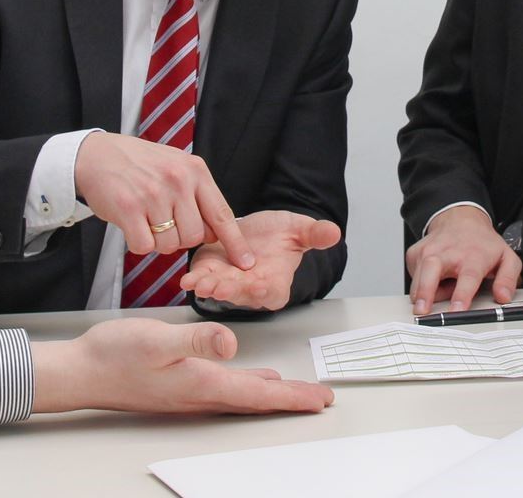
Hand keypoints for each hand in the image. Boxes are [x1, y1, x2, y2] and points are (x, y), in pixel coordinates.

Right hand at [30, 318, 333, 414]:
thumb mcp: (157, 339)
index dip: (293, 396)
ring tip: (295, 393)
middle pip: (256, 399)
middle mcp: (200, 393)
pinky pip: (224, 390)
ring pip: (241, 395)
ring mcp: (188, 392)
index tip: (321, 398)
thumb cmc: (114, 355)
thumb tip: (232, 344)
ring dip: (271, 395)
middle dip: (291, 400)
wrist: (81, 372)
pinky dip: (246, 387)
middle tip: (320, 399)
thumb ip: (196, 341)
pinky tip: (250, 379)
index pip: (258, 393)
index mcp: (202, 382)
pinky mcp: (178, 385)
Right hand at [75, 132, 253, 268]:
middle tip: (165, 223)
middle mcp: (177, 181)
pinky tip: (133, 225)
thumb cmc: (139, 164)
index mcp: (195, 171)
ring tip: (147, 220)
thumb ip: (198, 194)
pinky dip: (139, 243)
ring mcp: (153, 194)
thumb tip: (217, 231)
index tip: (245, 263)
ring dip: (158, 241)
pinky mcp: (128, 208)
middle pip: (194, 237)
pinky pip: (144, 246)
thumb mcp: (177, 166)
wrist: (97, 154)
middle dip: (181, 239)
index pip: (222, 214)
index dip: (235, 243)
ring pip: (169, 245)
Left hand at [180, 210, 340, 310]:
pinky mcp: (210, 274)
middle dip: (230, 290)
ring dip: (209, 287)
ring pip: (219, 289)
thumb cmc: (277, 234)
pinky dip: (194, 280)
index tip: (257, 285)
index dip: (263, 290)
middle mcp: (251, 289)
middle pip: (241, 294)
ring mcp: (228, 284)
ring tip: (200, 283)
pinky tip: (188, 279)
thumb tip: (335, 232)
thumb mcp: (298, 229)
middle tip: (220, 286)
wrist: (253, 228)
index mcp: (275, 284)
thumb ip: (314, 234)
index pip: (271, 292)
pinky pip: (201, 279)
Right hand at [406, 204, 520, 314]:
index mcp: (473, 257)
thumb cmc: (481, 244)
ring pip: (418, 279)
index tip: (456, 310)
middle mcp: (448, 253)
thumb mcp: (506, 258)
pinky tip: (433, 278)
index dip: (461, 295)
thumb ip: (508, 279)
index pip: (467, 277)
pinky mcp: (414, 254)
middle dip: (425, 292)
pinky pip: (414, 277)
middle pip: (432, 271)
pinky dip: (420, 285)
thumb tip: (503, 297)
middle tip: (422, 311)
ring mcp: (428, 251)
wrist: (460, 219)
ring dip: (423, 294)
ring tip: (438, 293)